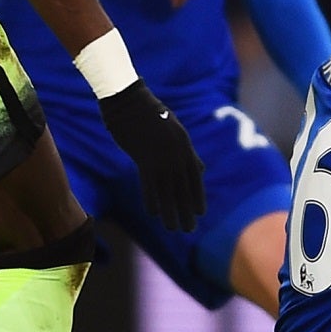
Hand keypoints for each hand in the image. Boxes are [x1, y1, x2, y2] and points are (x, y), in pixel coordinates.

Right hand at [98, 80, 205, 230]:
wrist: (130, 102)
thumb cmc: (153, 115)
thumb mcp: (176, 132)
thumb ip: (188, 153)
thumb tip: (200, 171)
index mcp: (185, 146)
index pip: (195, 178)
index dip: (197, 196)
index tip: (200, 213)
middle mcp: (176, 154)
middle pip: (183, 188)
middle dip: (186, 210)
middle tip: (189, 229)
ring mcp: (160, 157)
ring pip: (167, 190)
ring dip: (170, 211)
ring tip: (173, 228)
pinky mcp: (142, 158)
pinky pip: (149, 184)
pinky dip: (151, 200)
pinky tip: (154, 214)